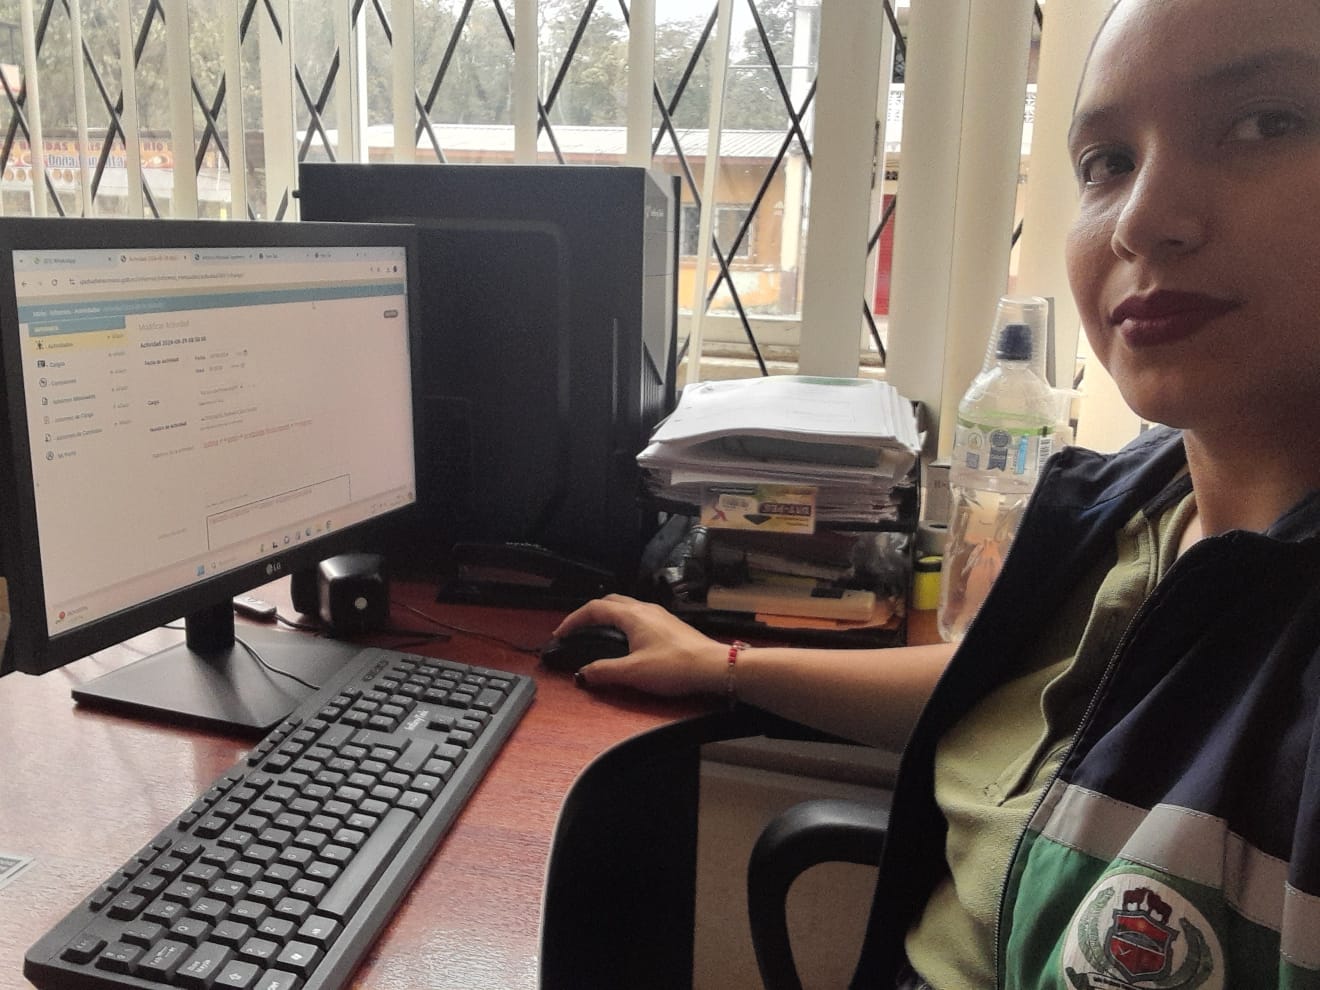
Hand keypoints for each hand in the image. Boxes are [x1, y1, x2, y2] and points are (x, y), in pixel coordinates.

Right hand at [553, 594, 727, 696]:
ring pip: (626, 607)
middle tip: (577, 630)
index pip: (594, 608)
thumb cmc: (674, 667)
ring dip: (608, 616)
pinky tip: (626, 640)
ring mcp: (660, 615)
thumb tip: (581, 674)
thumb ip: (604, 672)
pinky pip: (639, 615)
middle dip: (590, 613)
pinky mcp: (669, 625)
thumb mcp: (633, 673)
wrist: (713, 667)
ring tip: (598, 633)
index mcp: (632, 616)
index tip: (561, 633)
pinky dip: (623, 622)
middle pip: (610, 602)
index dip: (574, 619)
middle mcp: (645, 609)